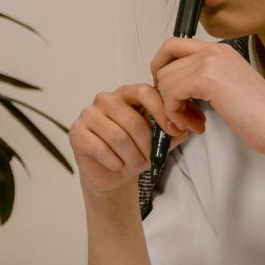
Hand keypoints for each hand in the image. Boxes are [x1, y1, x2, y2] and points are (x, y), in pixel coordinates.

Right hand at [68, 81, 186, 197]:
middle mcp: (105, 99)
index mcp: (127, 94)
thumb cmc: (136, 150)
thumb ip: (174, 131)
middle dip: (146, 146)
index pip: (145, 92)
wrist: (113, 173)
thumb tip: (187, 127)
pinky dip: (115, 162)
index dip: (161, 111)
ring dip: (132, 157)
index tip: (174, 130)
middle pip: (132, 120)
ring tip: (137, 165)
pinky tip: (118, 166)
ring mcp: (88, 114)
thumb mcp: (160, 140)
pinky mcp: (76, 132)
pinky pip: (99, 148)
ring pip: (117, 137)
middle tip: (150, 161)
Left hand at [150, 35, 264, 160]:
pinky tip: (195, 125)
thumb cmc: (259, 116)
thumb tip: (173, 82)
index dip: (162, 70)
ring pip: (164, 80)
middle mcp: (215, 50)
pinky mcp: (208, 79)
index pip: (172, 46)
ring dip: (172, 108)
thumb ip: (204, 77)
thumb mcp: (228, 87)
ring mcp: (211, 62)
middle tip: (183, 115)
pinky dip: (175, 113)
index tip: (171, 93)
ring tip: (192, 123)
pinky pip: (171, 92)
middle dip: (166, 94)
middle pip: (164, 64)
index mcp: (220, 50)